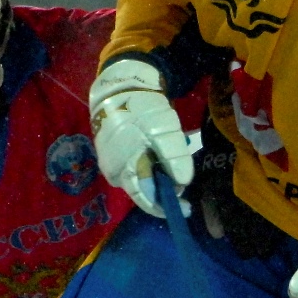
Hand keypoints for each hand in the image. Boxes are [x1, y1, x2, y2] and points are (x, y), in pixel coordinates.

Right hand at [89, 58, 192, 215]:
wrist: (118, 88)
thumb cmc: (140, 110)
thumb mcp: (161, 131)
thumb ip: (173, 157)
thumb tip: (183, 182)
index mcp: (124, 170)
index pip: (146, 200)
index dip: (166, 207)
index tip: (186, 209)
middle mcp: (114, 173)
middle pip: (143, 192)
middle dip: (163, 193)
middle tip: (185, 189)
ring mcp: (111, 164)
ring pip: (139, 181)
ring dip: (157, 181)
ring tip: (175, 175)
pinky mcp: (112, 155)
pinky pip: (133, 170)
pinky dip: (149, 170)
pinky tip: (159, 163)